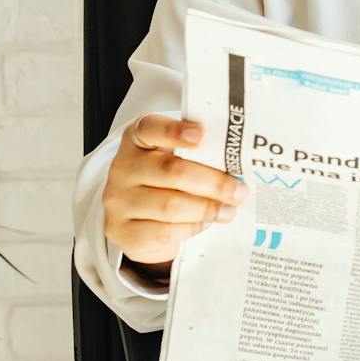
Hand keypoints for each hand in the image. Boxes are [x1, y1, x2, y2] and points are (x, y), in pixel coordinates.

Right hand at [103, 114, 246, 272]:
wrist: (141, 219)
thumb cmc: (169, 181)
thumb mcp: (179, 159)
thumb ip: (201, 155)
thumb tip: (240, 165)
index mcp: (138, 139)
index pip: (151, 128)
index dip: (175, 131)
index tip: (201, 135)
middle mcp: (123, 167)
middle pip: (171, 171)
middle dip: (213, 182)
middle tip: (239, 191)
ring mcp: (119, 200)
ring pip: (170, 205)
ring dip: (207, 209)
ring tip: (229, 210)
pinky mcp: (123, 231)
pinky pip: (164, 232)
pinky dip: (191, 228)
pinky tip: (205, 223)